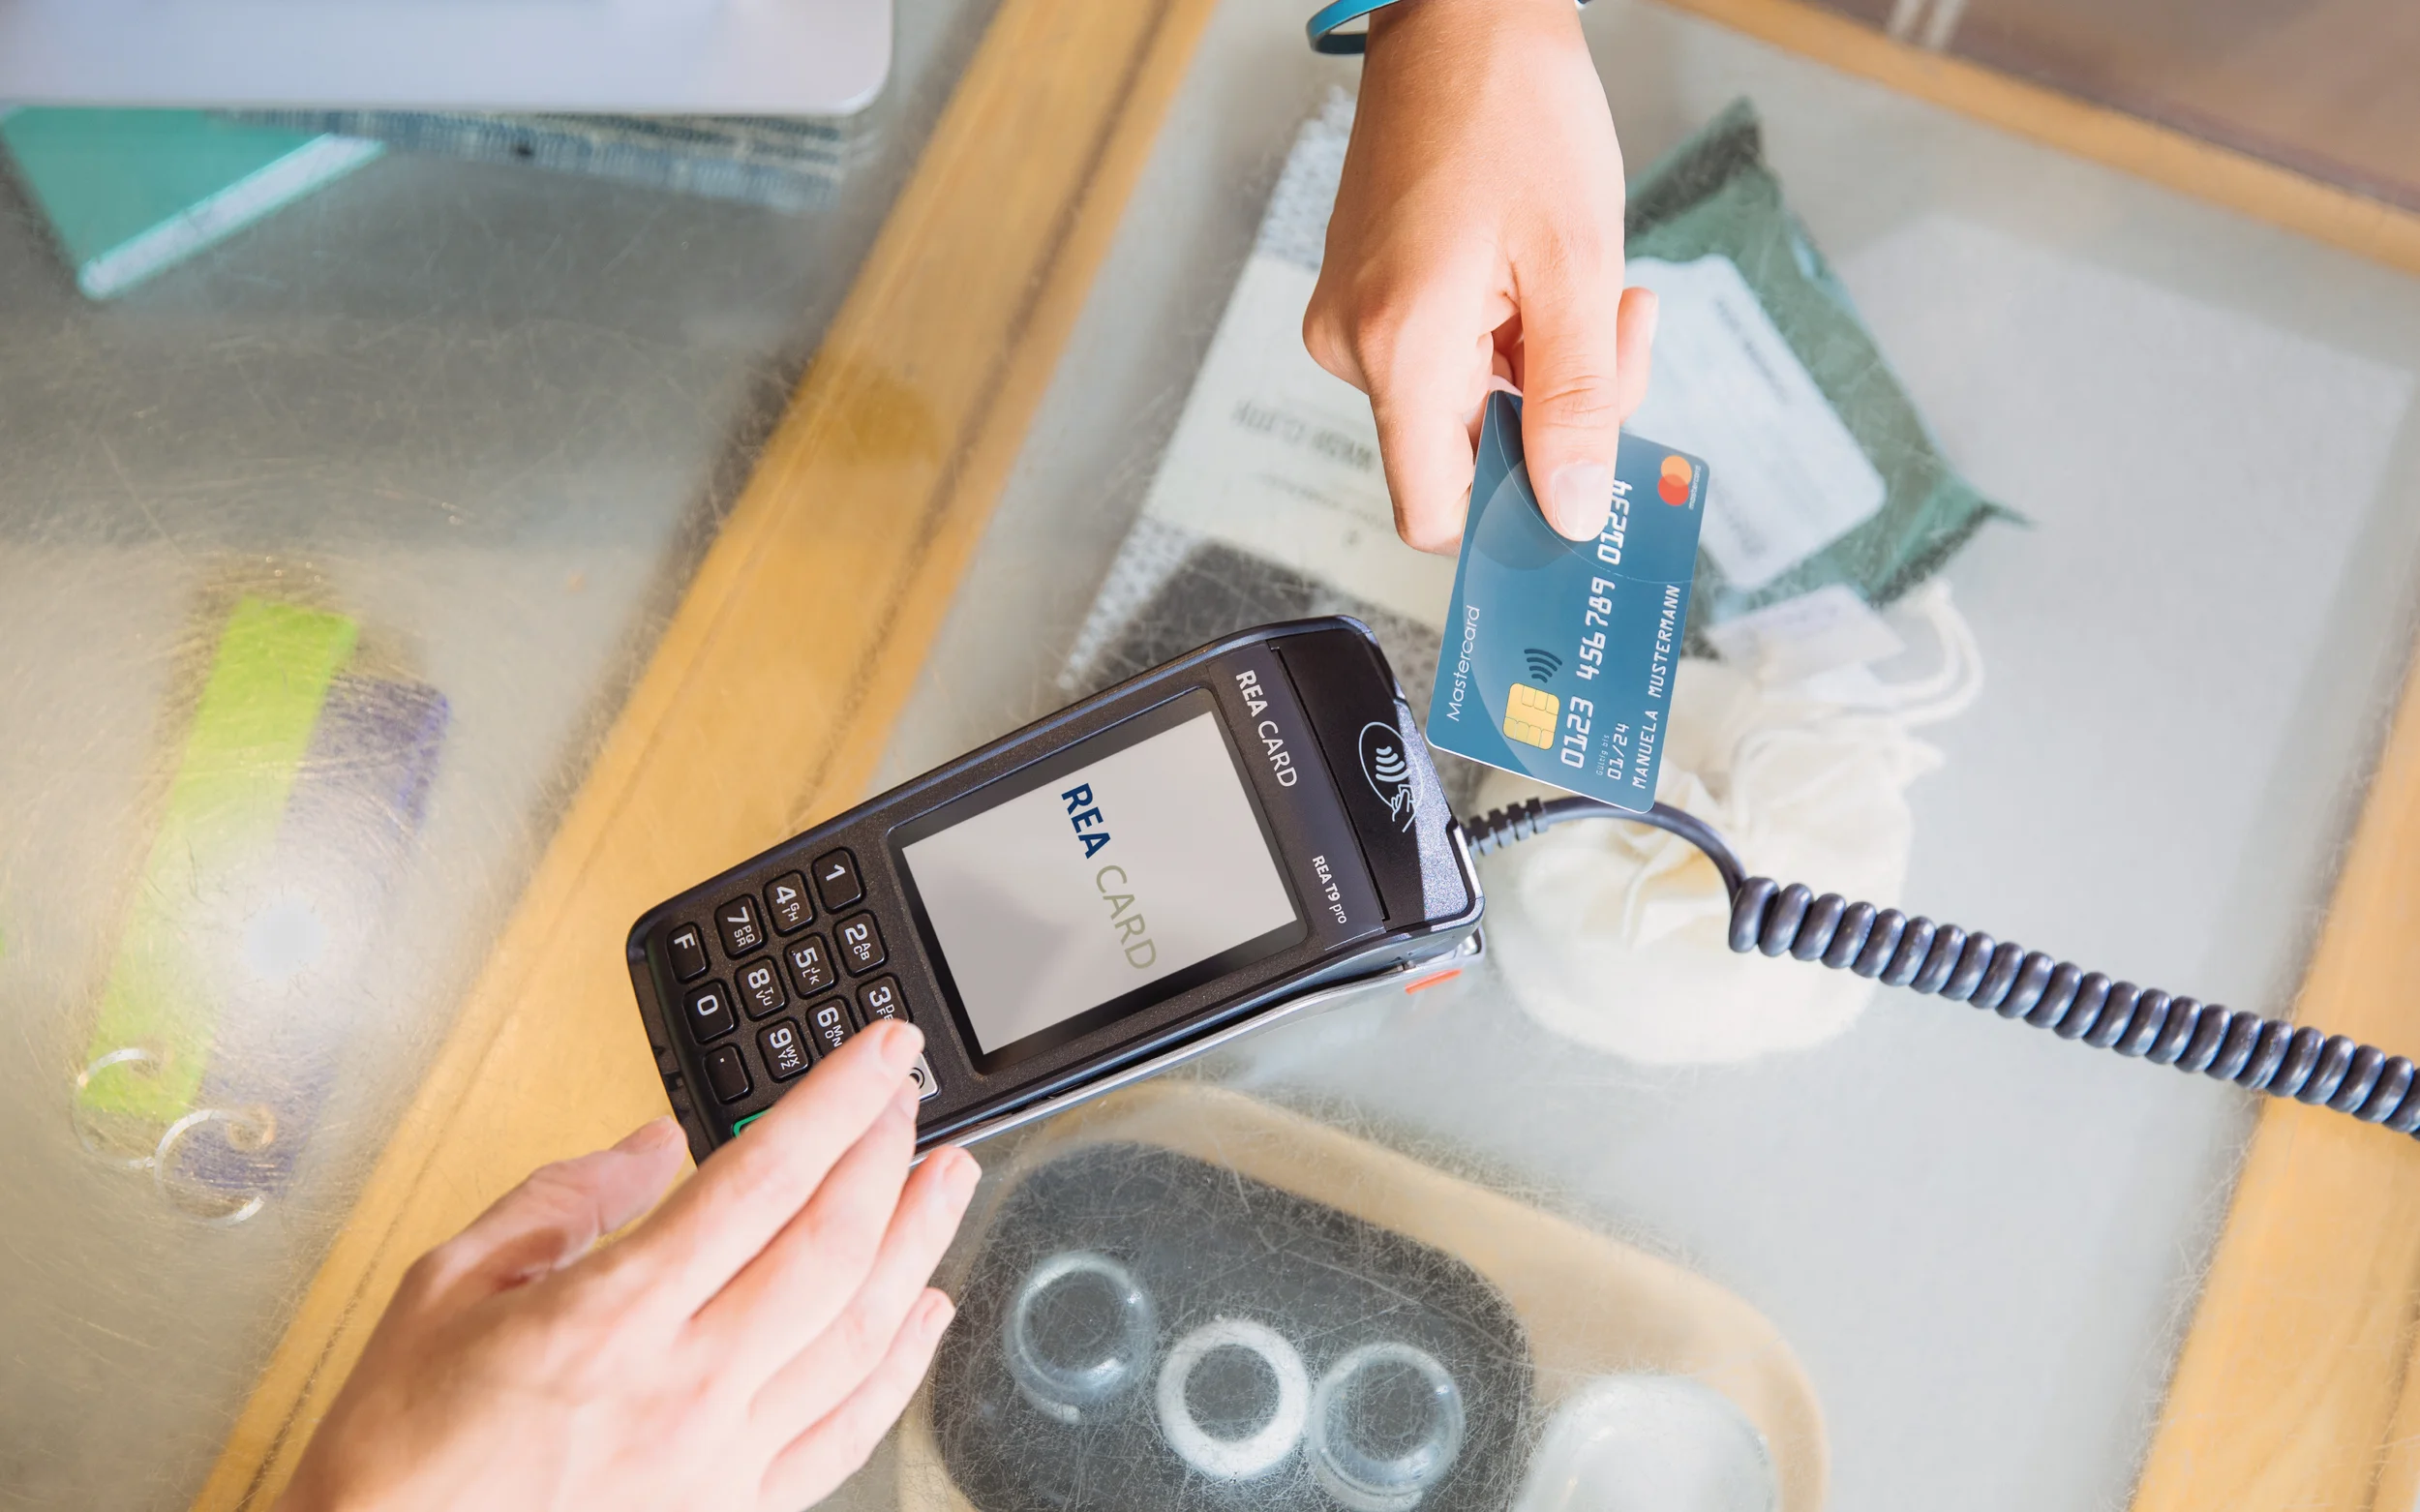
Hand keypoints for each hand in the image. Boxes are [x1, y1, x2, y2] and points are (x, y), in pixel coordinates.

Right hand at [277, 1020, 979, 1511]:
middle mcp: (685, 1385)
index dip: (839, 1100)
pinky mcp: (732, 1510)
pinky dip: (899, 1367)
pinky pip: (844, 1434)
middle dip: (889, 1156)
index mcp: (614, 1313)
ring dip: (919, 1244)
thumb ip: (567, 1197)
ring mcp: (719, 1456)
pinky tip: (924, 1313)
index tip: (882, 1052)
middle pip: (832, 1246)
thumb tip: (661, 1143)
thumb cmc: (403, 1449)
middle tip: (913, 1102)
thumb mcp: (450, 1285)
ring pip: (859, 1333)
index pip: (763, 1177)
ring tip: (948, 1180)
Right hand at [1305, 0, 1656, 551]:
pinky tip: (1540, 270)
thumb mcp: (1577, 267)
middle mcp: (1356, 346)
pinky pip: (1450, 359)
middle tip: (1618, 325)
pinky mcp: (1368, 297)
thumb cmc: (1514, 110)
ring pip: (1468, 404)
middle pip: (1467, 454)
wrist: (1461, 15)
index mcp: (1398, 349)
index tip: (1582, 483)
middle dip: (1559, 410)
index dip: (1513, 516)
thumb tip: (1569, 513)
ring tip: (1582, 279)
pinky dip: (1510, 334)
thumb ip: (1577, 405)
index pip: (1434, 513)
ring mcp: (1355, 321)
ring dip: (1544, 364)